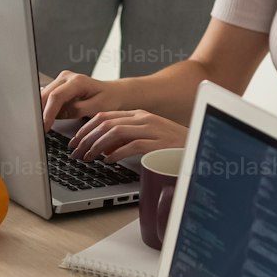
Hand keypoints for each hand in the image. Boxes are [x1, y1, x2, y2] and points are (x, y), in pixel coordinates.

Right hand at [41, 71, 117, 130]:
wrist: (114, 93)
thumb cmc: (109, 99)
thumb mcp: (96, 107)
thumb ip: (77, 110)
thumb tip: (58, 115)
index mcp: (78, 81)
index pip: (56, 96)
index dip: (48, 113)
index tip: (44, 126)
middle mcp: (67, 77)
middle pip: (46, 95)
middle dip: (40, 113)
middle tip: (38, 130)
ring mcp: (61, 81)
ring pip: (43, 97)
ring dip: (41, 111)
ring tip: (41, 127)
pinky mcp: (59, 87)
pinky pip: (47, 99)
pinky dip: (45, 110)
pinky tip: (46, 120)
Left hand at [68, 109, 187, 163]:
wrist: (201, 148)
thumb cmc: (173, 147)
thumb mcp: (148, 138)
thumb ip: (127, 140)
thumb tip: (103, 148)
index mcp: (140, 115)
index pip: (105, 115)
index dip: (86, 128)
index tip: (75, 141)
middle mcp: (144, 119)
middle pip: (106, 122)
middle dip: (86, 138)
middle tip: (75, 152)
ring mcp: (152, 129)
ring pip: (115, 132)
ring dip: (96, 146)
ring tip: (87, 158)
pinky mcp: (159, 143)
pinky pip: (132, 145)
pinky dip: (116, 153)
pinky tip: (107, 161)